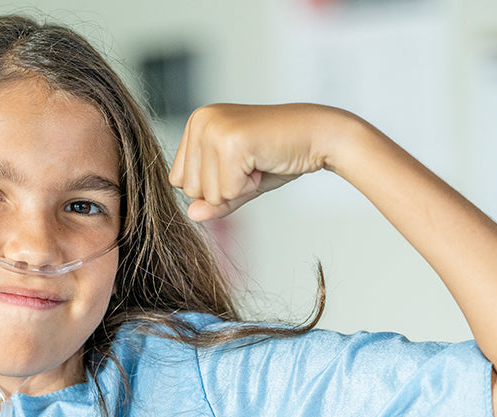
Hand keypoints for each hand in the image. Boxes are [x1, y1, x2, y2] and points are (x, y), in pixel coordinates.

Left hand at [168, 103, 349, 220]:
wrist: (318, 136)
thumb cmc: (279, 155)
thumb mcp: (239, 182)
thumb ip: (214, 199)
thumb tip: (191, 215)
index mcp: (196, 123)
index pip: (179, 180)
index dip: (213, 185)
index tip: (240, 164)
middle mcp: (200, 121)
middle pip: (190, 189)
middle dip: (224, 188)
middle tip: (252, 163)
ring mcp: (213, 129)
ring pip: (208, 193)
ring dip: (238, 187)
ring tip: (257, 162)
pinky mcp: (231, 142)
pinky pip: (228, 191)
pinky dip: (249, 186)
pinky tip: (263, 162)